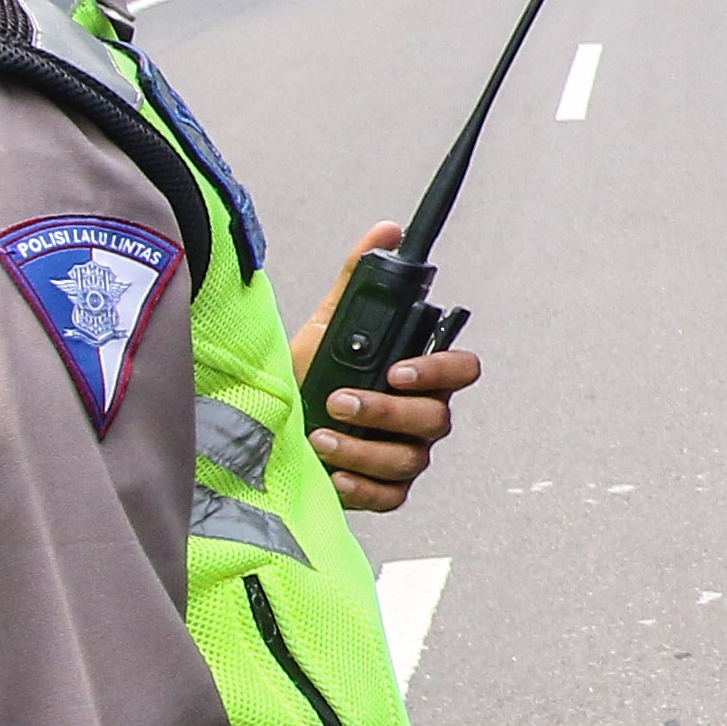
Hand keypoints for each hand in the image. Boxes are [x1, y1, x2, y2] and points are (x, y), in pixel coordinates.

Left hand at [291, 226, 482, 512]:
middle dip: (386, 411)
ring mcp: (406, 456)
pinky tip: (332, 472)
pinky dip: (362, 486)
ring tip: (320, 435)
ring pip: (411, 458)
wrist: (265, 428)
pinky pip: (392, 496)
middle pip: (436, 418)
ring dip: (364, 448)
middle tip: (340, 400)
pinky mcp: (385, 491)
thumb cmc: (305, 377)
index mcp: (416, 376)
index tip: (398, 370)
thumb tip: (387, 229)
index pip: (461, 370)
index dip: (440, 372)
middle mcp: (420, 417)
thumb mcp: (324, 325)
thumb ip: (356, 279)